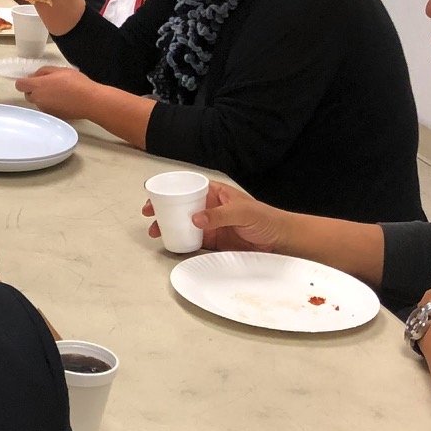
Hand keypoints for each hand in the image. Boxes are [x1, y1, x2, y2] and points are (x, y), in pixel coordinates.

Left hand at [12, 66, 100, 120]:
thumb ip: (43, 71)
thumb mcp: (60, 70)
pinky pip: (47, 108)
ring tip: (58, 92)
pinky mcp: (53, 116)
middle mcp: (38, 99)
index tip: (33, 78)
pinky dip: (51, 104)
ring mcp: (45, 109)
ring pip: (38, 102)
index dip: (24, 81)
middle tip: (48, 83)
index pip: (19, 85)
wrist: (90, 101)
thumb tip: (35, 75)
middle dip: (34, 89)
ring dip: (43, 97)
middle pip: (28, 94)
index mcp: (38, 86)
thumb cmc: (76, 83)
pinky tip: (63, 100)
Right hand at [146, 181, 284, 252]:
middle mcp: (210, 207)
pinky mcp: (214, 241)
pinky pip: (193, 240)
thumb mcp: (242, 212)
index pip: (188, 188)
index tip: (155, 196)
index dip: (170, 190)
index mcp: (216, 193)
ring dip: (169, 226)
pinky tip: (172, 242)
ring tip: (156, 232)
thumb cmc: (266, 218)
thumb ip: (219, 215)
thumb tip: (194, 219)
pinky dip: (181, 241)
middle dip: (163, 209)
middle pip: (181, 205)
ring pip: (184, 223)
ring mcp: (211, 225)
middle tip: (149, 215)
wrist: (280, 241)